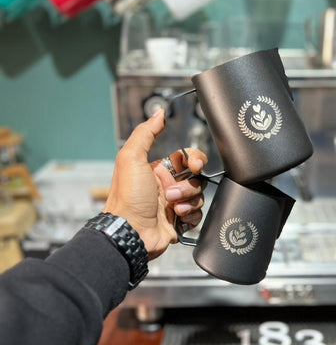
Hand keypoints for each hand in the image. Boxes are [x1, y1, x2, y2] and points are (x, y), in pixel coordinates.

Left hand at [104, 108, 206, 258]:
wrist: (130, 232)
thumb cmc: (128, 197)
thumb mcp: (131, 158)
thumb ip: (146, 133)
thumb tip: (159, 112)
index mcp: (157, 170)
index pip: (186, 157)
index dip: (195, 159)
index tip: (195, 165)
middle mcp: (166, 186)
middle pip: (196, 177)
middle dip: (189, 185)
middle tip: (173, 193)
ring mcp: (174, 204)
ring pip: (199, 196)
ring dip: (188, 201)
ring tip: (172, 208)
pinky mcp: (180, 222)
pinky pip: (199, 214)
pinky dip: (191, 215)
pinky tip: (178, 219)